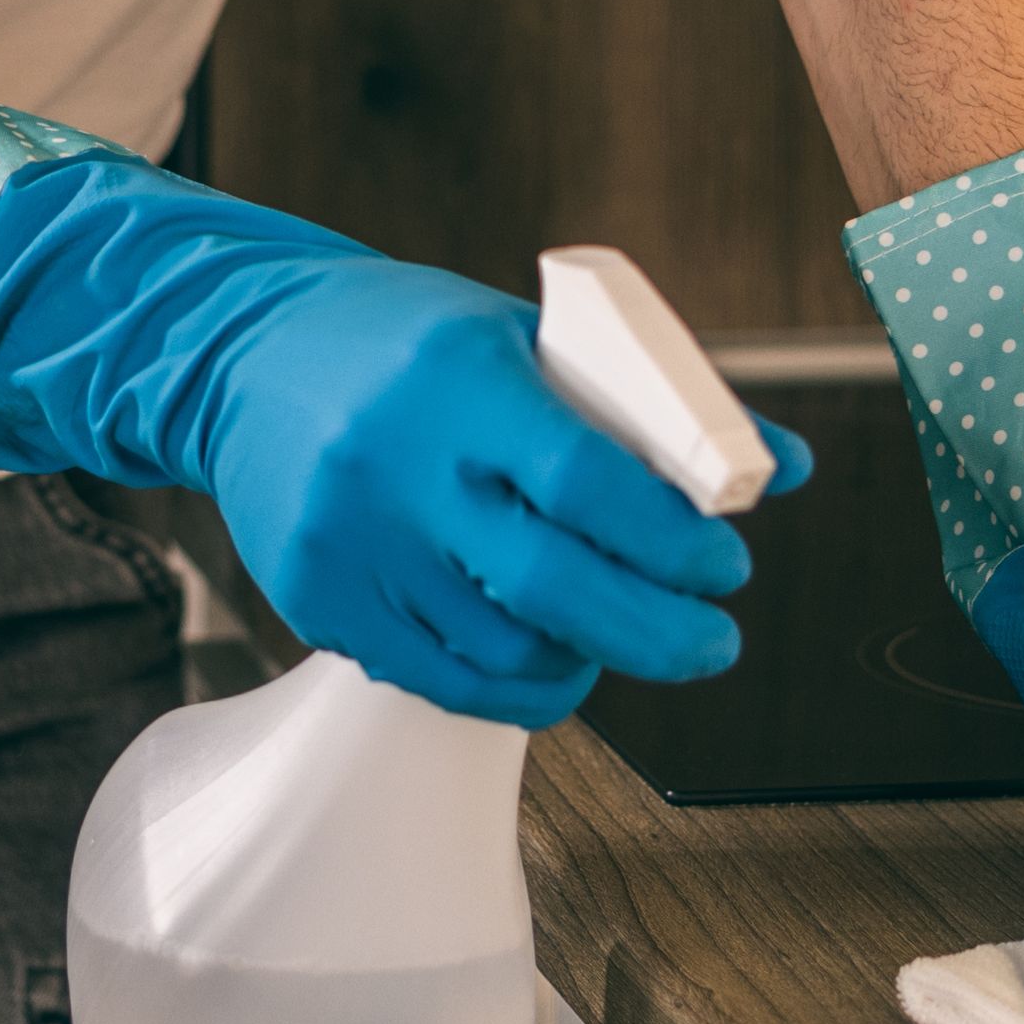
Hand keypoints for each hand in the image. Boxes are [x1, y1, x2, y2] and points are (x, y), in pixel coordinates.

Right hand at [193, 256, 811, 724]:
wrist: (242, 354)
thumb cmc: (404, 342)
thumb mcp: (524, 336)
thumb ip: (650, 404)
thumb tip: (781, 467)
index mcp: (460, 382)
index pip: (589, 484)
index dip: (673, 542)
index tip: (724, 565)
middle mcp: (397, 465)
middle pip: (551, 587)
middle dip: (657, 632)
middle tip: (713, 642)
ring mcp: (350, 542)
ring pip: (499, 647)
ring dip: (588, 660)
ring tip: (623, 639)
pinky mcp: (317, 599)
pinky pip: (438, 677)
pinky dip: (513, 687)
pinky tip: (551, 663)